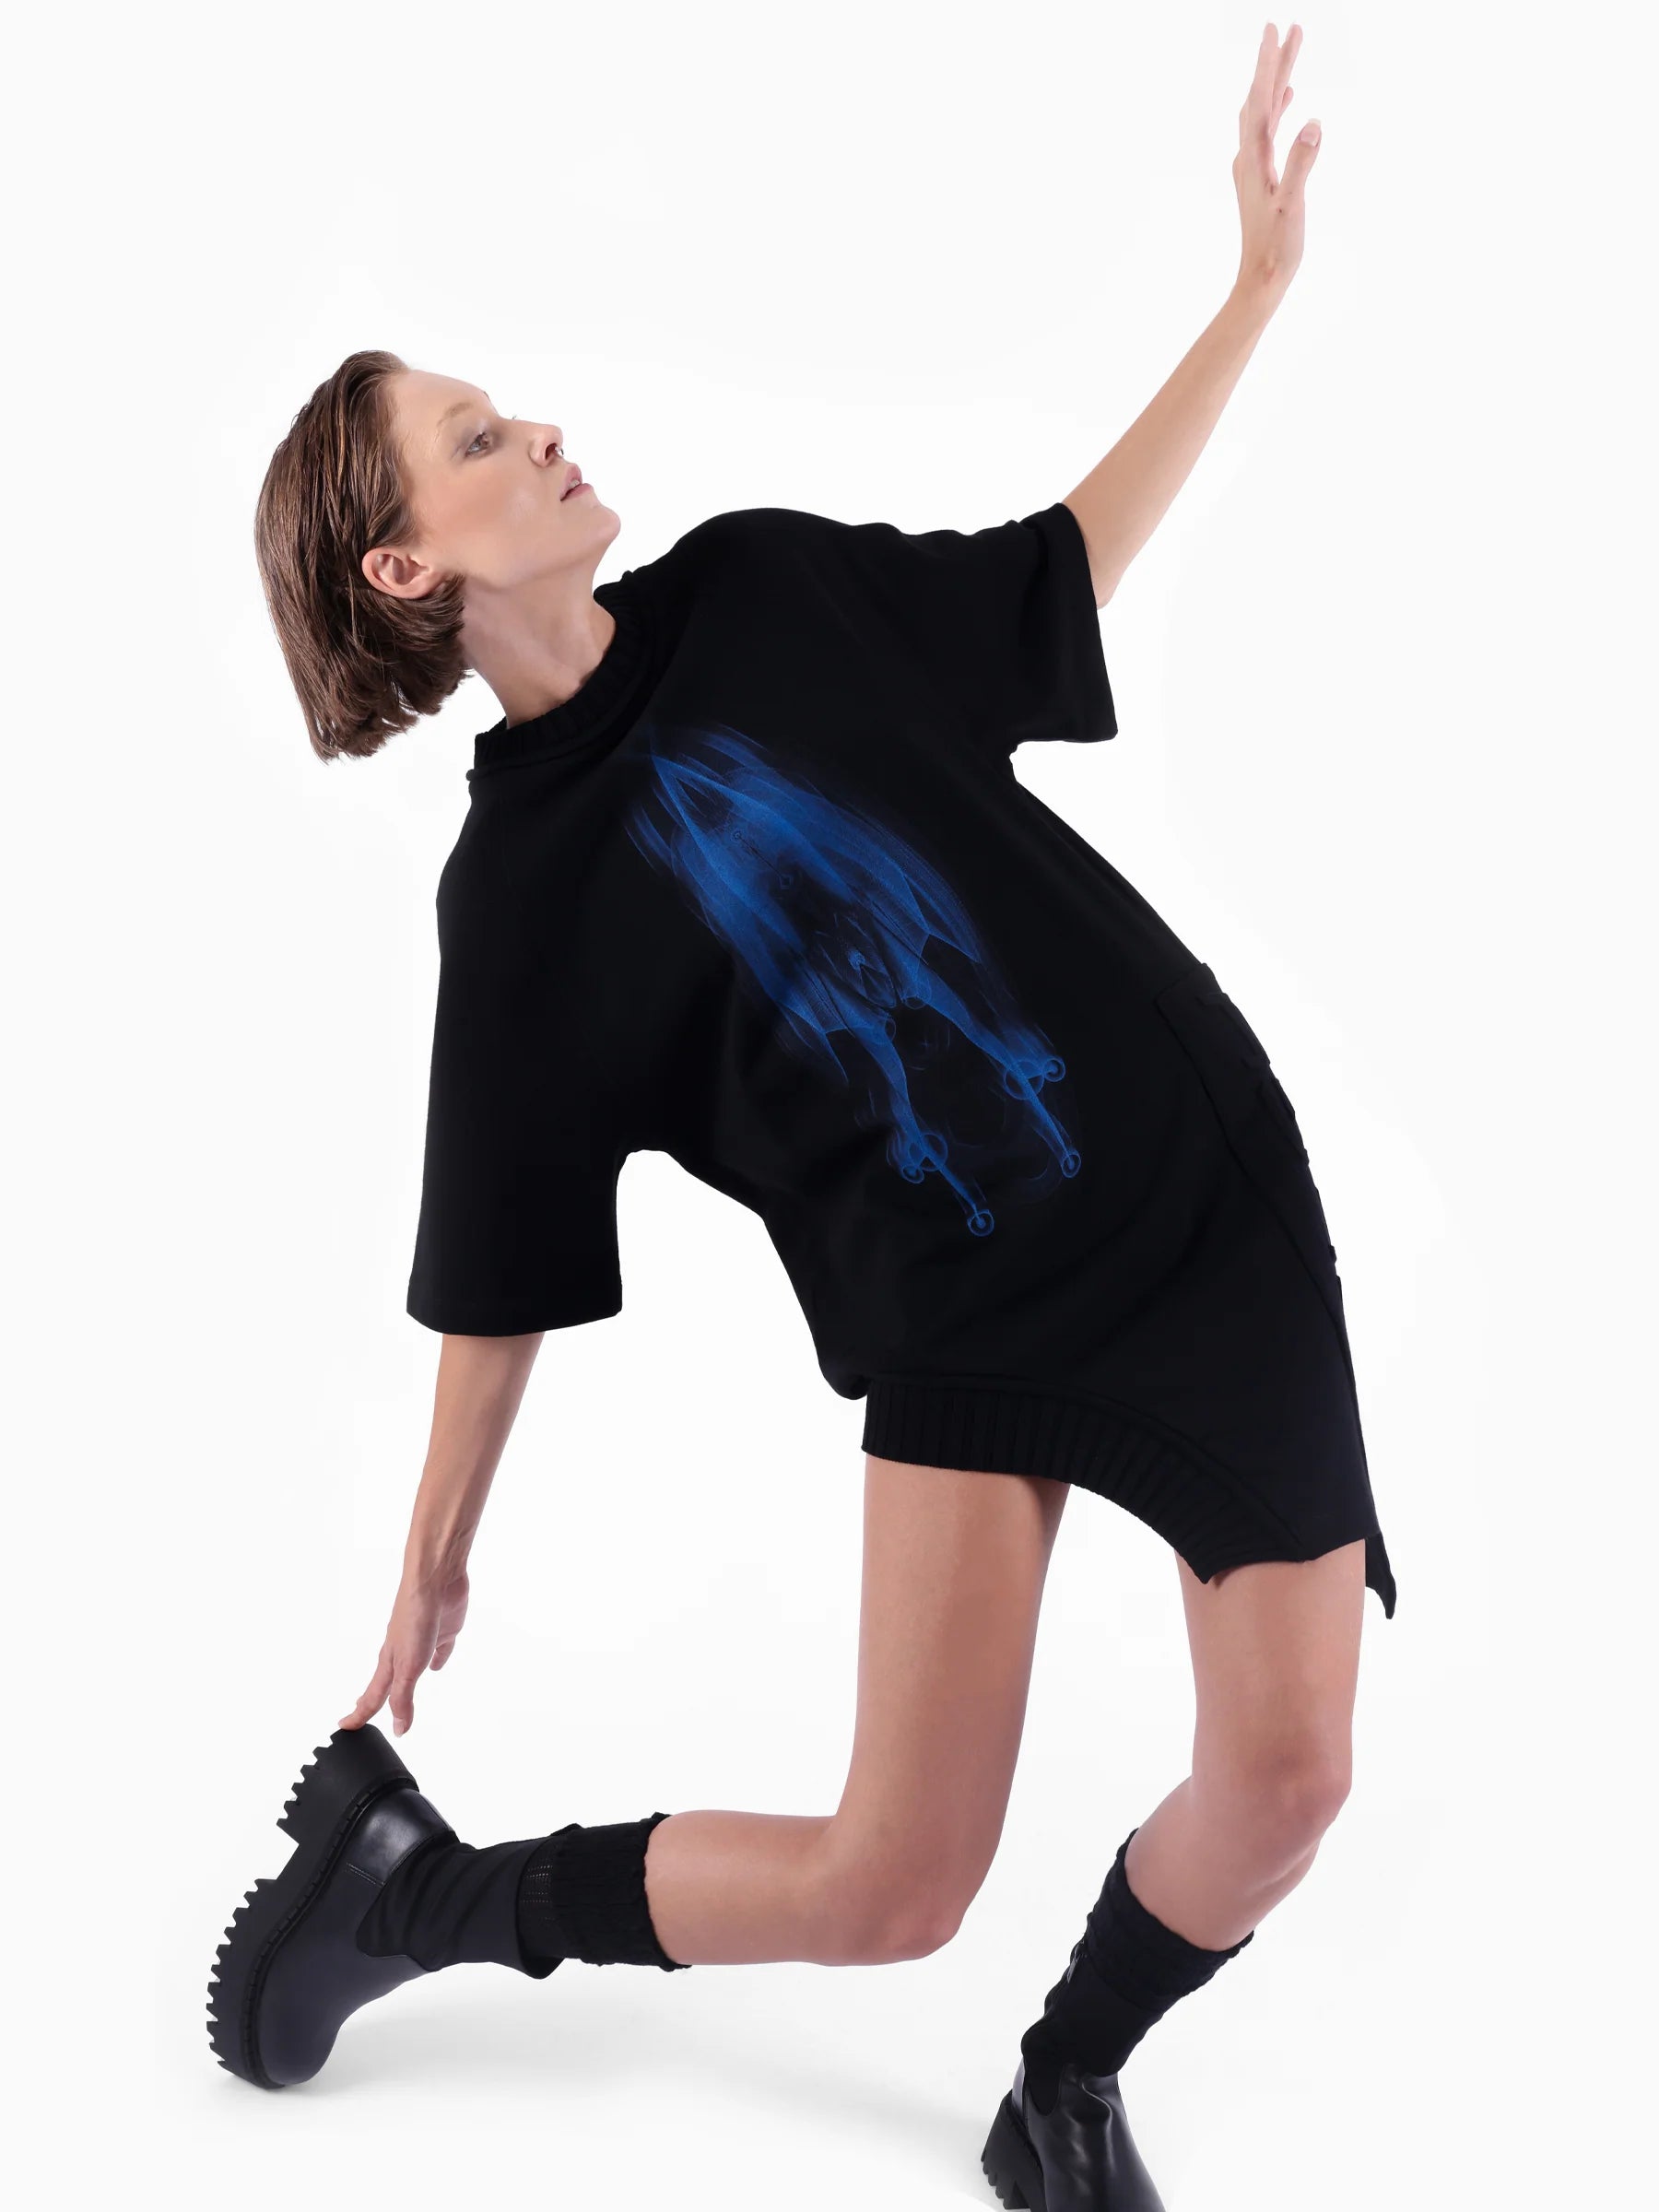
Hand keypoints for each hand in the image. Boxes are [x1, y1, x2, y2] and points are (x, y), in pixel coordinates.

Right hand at [338, 1561, 470, 1736]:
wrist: (435, 1579)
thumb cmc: (416, 1616)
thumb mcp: (409, 1666)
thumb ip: (404, 1697)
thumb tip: (399, 1728)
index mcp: (390, 1661)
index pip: (372, 1696)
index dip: (360, 1714)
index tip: (346, 1727)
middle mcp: (402, 1651)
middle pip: (387, 1682)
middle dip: (375, 1698)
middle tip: (362, 1710)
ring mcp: (422, 1639)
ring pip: (411, 1667)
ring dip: (405, 1681)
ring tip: (400, 1692)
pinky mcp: (443, 1628)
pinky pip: (440, 1649)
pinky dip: (438, 1659)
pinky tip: (438, 1663)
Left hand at [1232, 22, 1319, 303]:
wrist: (1260, 280)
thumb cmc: (1276, 249)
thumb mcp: (1292, 206)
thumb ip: (1301, 164)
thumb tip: (1313, 123)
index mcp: (1255, 159)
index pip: (1260, 100)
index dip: (1269, 64)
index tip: (1276, 30)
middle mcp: (1249, 157)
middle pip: (1261, 98)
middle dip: (1275, 62)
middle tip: (1289, 26)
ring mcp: (1253, 166)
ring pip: (1264, 111)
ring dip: (1276, 80)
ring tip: (1291, 50)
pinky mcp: (1260, 176)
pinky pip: (1267, 131)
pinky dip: (1277, 108)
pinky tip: (1289, 99)